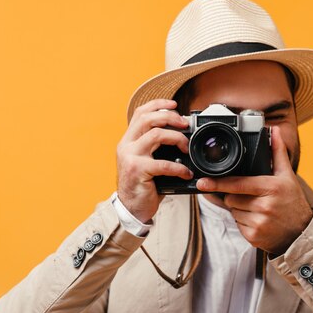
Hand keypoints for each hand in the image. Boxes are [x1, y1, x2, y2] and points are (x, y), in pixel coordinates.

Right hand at [116, 99, 192, 222]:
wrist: (131, 209)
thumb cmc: (143, 185)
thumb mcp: (146, 161)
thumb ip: (156, 148)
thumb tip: (181, 135)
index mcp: (128, 141)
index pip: (140, 113)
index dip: (157, 105)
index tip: (174, 104)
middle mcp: (126, 146)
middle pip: (147, 119)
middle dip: (170, 117)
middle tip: (185, 124)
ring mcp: (130, 157)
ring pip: (155, 135)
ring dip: (177, 138)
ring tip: (186, 148)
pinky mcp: (138, 171)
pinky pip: (163, 164)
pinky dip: (179, 167)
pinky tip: (186, 173)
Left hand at [196, 127, 312, 253]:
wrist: (300, 234)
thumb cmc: (292, 202)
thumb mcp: (287, 176)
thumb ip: (277, 152)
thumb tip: (273, 130)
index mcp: (270, 188)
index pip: (238, 184)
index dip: (219, 183)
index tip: (203, 182)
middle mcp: (264, 206)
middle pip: (231, 198)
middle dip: (236, 196)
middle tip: (253, 197)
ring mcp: (259, 223)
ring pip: (233, 211)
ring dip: (239, 209)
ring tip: (258, 209)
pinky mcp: (253, 236)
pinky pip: (237, 225)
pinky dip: (243, 222)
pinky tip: (257, 219)